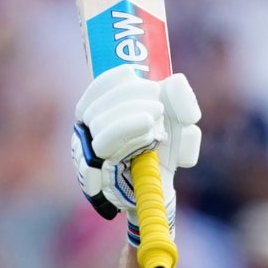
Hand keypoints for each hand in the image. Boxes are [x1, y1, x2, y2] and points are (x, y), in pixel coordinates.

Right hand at [71, 66, 200, 236]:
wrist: (159, 194)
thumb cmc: (162, 156)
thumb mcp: (175, 126)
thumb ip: (179, 102)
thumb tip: (177, 82)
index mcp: (99, 118)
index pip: (96, 93)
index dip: (110, 80)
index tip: (131, 72)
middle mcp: (88, 133)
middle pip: (98, 106)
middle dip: (128, 94)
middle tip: (156, 94)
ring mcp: (89, 152)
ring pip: (100, 122)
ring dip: (130, 109)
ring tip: (158, 110)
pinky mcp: (97, 171)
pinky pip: (106, 143)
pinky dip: (127, 127)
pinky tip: (148, 125)